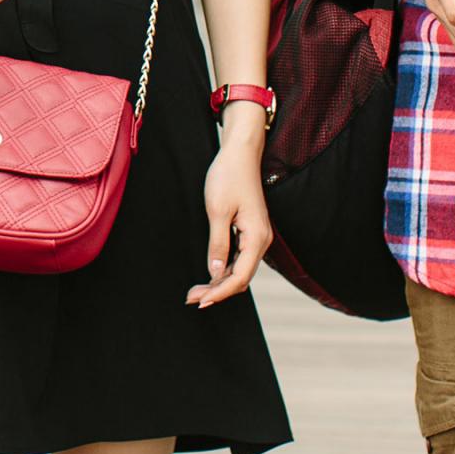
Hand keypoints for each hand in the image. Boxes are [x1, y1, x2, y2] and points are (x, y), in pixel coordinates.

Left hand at [187, 142, 271, 308]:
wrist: (240, 152)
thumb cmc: (229, 176)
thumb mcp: (218, 210)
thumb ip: (218, 244)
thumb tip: (216, 272)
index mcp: (257, 237)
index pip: (240, 277)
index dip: (220, 293)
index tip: (200, 301)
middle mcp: (262, 240)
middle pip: (242, 277)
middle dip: (218, 291)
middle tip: (192, 297)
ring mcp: (257, 235)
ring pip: (241, 269)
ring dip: (220, 282)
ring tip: (197, 289)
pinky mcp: (251, 230)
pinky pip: (241, 258)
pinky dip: (225, 268)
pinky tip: (211, 272)